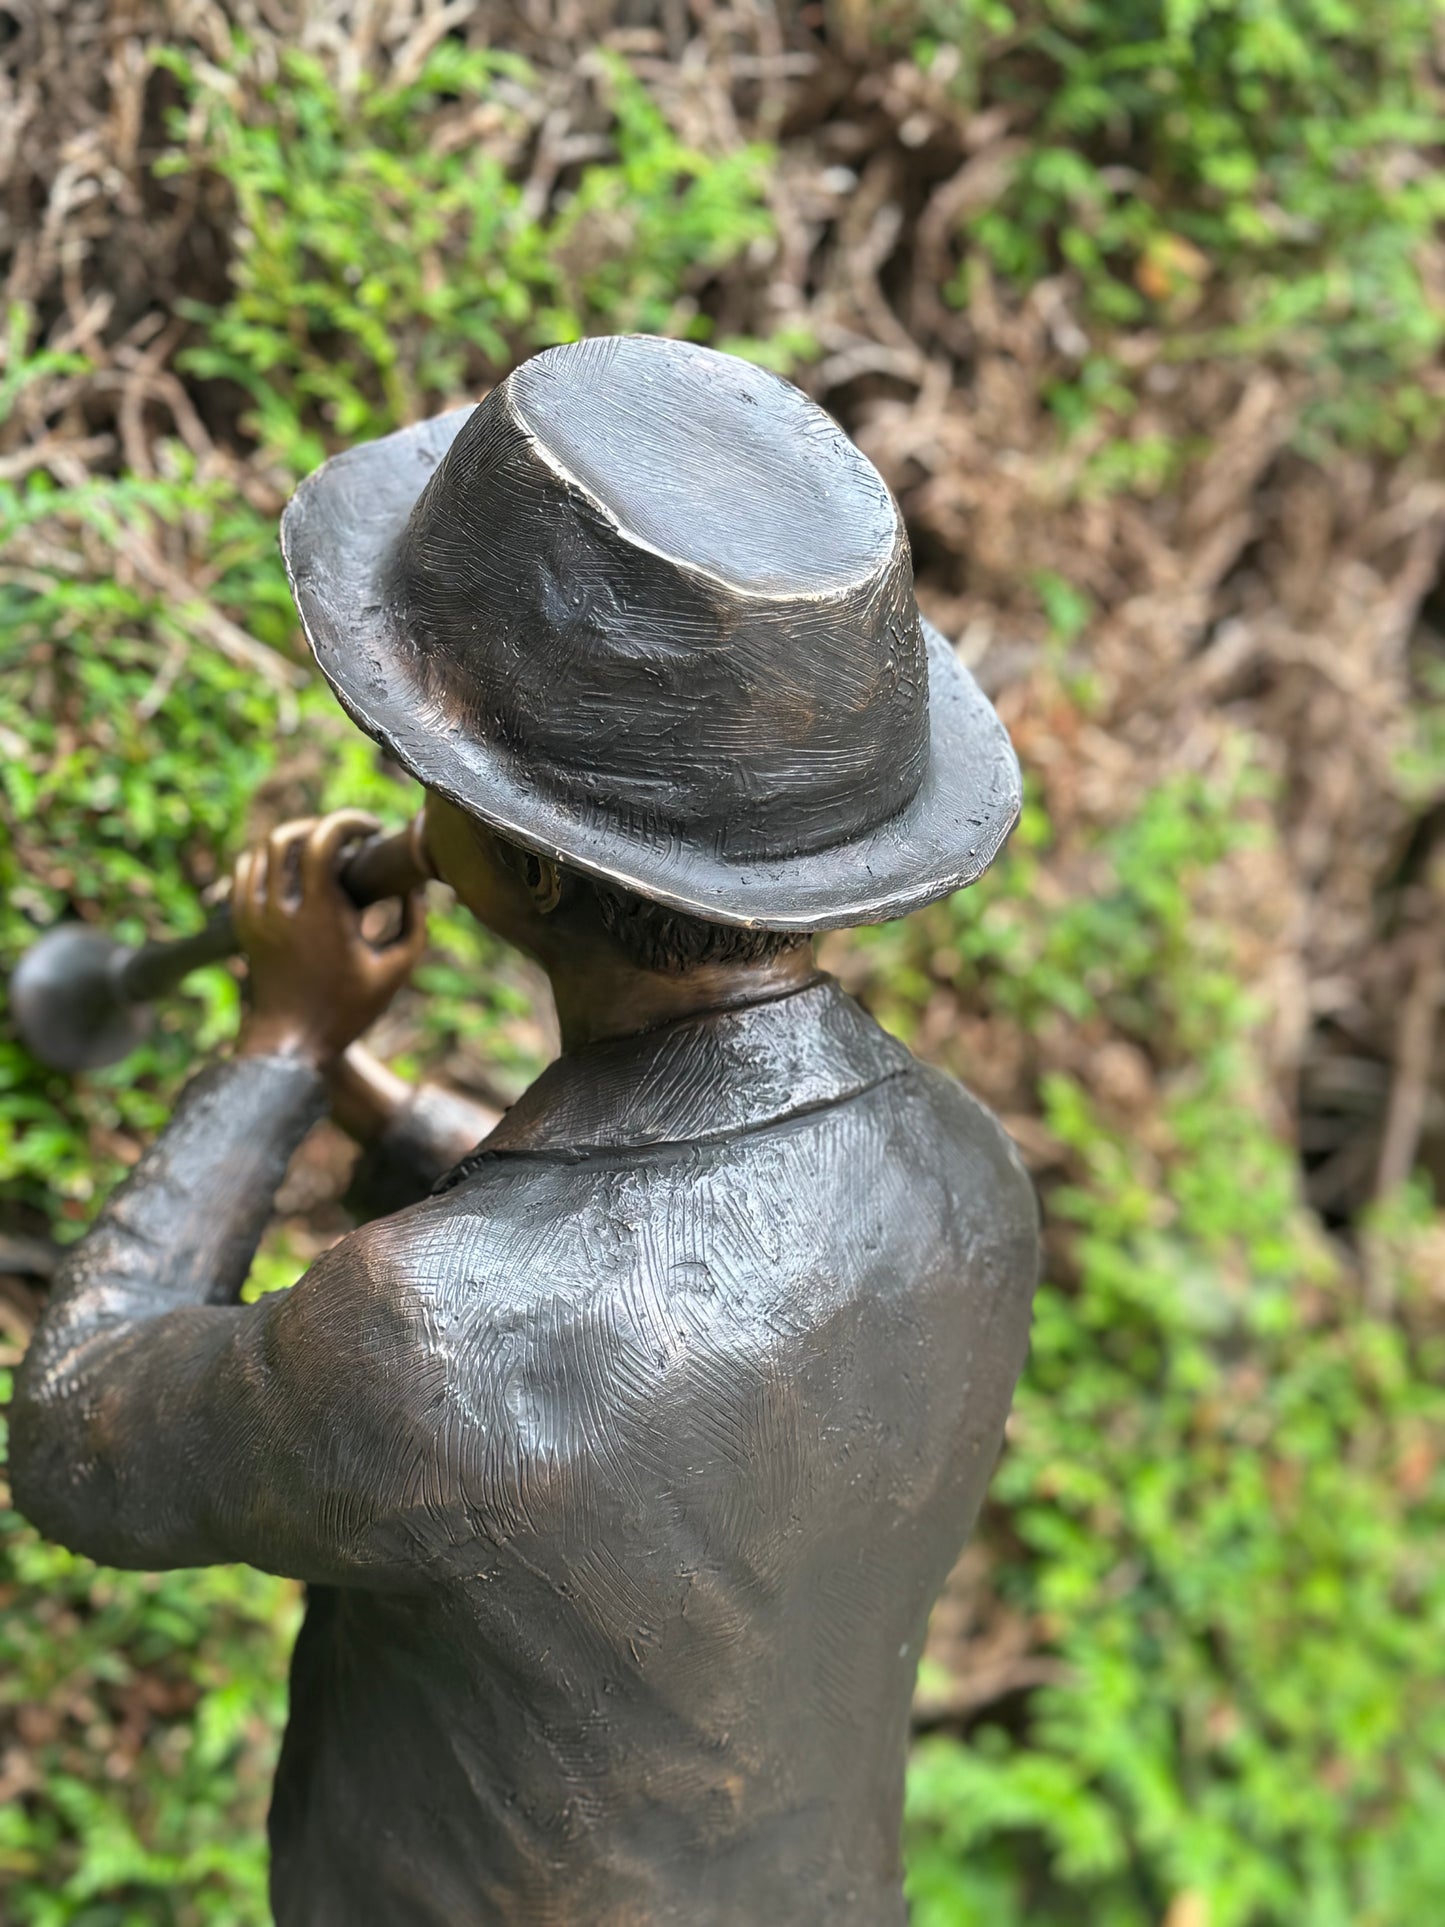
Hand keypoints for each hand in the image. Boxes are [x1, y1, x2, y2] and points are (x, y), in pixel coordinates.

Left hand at [232, 811, 425, 1068]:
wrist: (290, 1045)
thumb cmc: (347, 1010)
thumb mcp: (396, 970)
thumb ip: (414, 924)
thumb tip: (415, 888)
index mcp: (320, 913)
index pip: (323, 840)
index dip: (349, 822)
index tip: (371, 830)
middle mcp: (281, 909)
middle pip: (286, 836)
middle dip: (320, 826)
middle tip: (345, 840)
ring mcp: (256, 916)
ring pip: (262, 850)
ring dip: (294, 841)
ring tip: (320, 854)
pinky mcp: (243, 925)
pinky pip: (244, 871)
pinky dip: (267, 860)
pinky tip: (291, 872)